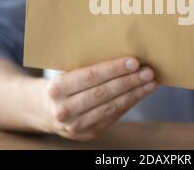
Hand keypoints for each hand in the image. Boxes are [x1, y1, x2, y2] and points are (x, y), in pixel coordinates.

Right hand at [37, 57, 156, 140]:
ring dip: (134, 94)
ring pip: (111, 107)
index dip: (114, 69)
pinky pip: (113, 117)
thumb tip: (125, 59)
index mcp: (56, 88)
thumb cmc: (61, 84)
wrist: (42, 110)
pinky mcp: (88, 134)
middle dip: (129, 82)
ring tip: (151, 83)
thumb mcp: (65, 72)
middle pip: (103, 93)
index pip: (90, 77)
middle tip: (148, 72)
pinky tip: (140, 94)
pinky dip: (129, 104)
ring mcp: (76, 126)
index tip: (134, 62)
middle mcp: (64, 109)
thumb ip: (88, 66)